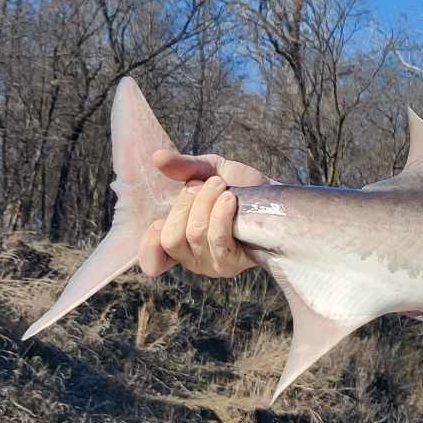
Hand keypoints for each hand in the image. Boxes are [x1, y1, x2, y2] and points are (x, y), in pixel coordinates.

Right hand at [138, 149, 266, 280]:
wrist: (273, 196)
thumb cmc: (237, 186)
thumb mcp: (207, 170)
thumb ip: (182, 166)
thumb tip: (158, 157)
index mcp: (177, 239)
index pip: (152, 260)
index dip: (149, 243)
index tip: (160, 220)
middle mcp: (190, 257)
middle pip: (171, 238)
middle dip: (186, 204)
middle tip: (207, 185)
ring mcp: (210, 264)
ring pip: (194, 235)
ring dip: (207, 203)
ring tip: (222, 186)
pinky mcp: (231, 263)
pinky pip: (218, 240)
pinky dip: (221, 215)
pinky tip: (230, 199)